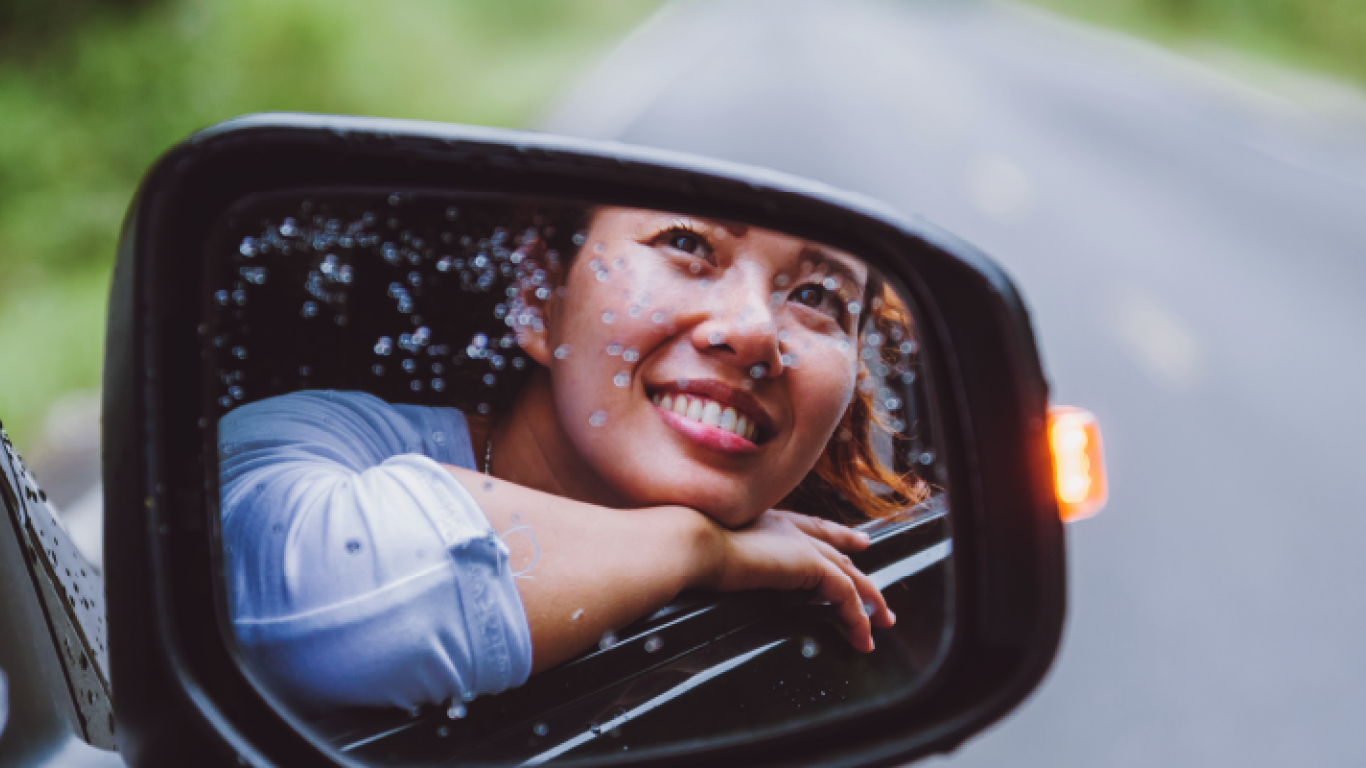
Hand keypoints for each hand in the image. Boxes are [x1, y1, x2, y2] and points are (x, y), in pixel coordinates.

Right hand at [692, 509, 895, 652]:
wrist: (691, 540)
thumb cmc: (687, 546)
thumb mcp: (710, 552)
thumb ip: (722, 560)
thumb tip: (711, 574)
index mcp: (767, 519)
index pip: (811, 528)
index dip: (836, 535)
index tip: (856, 542)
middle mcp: (788, 527)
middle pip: (837, 550)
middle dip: (860, 571)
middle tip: (878, 592)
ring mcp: (801, 544)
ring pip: (849, 574)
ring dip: (868, 600)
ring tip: (880, 625)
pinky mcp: (809, 564)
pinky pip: (845, 594)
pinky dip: (857, 617)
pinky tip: (861, 636)